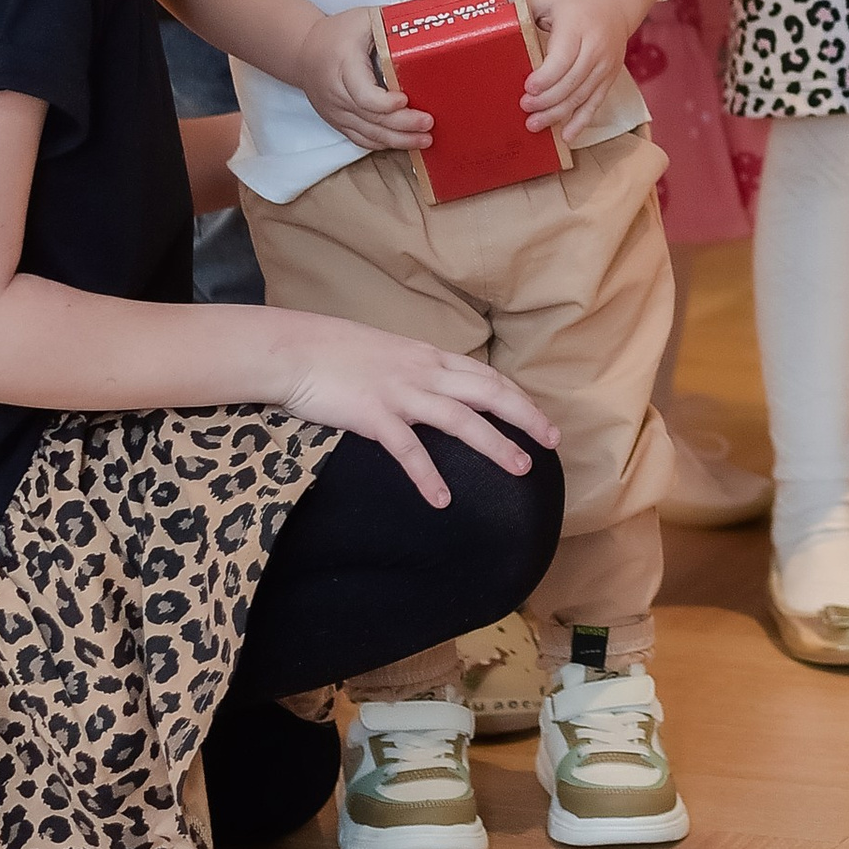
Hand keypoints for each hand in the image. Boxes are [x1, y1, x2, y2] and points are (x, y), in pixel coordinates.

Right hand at [264, 312, 559, 507]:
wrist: (295, 348)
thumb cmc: (336, 352)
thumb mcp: (388, 353)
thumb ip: (415, 369)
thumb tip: (436, 388)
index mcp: (428, 357)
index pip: (485, 375)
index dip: (518, 397)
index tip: (541, 417)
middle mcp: (423, 372)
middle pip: (488, 393)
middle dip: (525, 416)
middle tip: (552, 441)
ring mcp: (400, 393)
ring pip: (461, 419)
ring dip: (494, 445)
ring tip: (520, 468)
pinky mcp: (373, 415)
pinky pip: (407, 449)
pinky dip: (426, 474)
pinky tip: (441, 499)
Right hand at [295, 4, 430, 150]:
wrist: (303, 50)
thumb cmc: (338, 33)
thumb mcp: (364, 19)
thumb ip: (391, 26)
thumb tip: (426, 30)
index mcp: (344, 65)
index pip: (363, 95)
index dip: (386, 103)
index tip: (406, 99)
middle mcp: (337, 93)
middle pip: (370, 118)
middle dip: (402, 125)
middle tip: (428, 124)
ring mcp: (335, 111)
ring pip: (367, 134)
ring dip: (397, 140)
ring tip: (423, 140)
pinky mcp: (337, 121)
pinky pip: (360, 138)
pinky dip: (382, 143)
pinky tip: (402, 142)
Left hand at [522, 0, 633, 144]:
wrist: (614, 3)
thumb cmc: (573, 0)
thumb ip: (523, 10)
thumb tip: (495, 26)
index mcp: (578, 25)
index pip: (564, 57)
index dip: (546, 76)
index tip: (527, 88)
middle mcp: (596, 46)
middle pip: (572, 81)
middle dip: (547, 99)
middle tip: (525, 107)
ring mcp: (605, 64)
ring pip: (582, 95)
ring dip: (558, 113)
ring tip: (535, 124)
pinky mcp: (609, 77)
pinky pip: (596, 103)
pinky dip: (582, 121)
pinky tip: (567, 136)